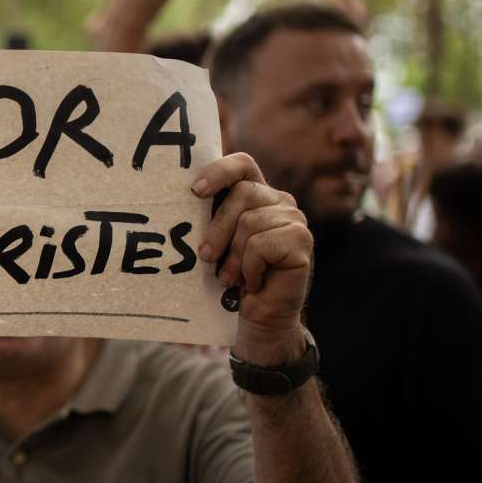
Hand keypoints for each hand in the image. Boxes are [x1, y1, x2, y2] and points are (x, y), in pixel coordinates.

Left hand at [191, 153, 312, 364]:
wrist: (258, 317)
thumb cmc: (232, 278)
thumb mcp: (215, 243)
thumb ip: (207, 218)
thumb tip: (179, 201)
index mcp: (257, 195)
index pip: (242, 165)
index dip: (219, 171)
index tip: (194, 192)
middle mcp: (280, 202)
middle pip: (242, 193)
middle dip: (217, 228)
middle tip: (205, 257)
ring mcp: (294, 220)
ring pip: (250, 222)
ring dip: (233, 257)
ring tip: (232, 276)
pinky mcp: (302, 241)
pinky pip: (262, 245)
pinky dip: (250, 267)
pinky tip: (254, 281)